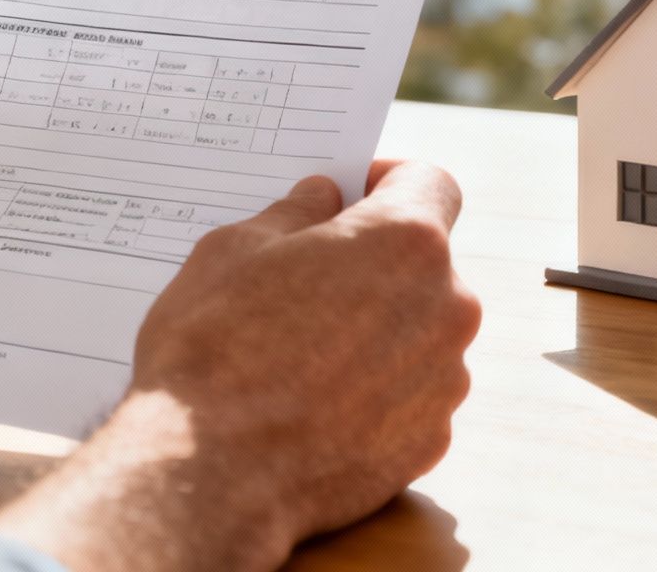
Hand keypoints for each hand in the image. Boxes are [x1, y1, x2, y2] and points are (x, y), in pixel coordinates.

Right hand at [0, 160, 481, 571]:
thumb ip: (293, 213)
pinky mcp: (429, 440)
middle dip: (374, 262)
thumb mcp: (232, 250)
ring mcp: (444, 380)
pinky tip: (314, 401)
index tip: (352, 194)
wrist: (210, 475)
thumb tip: (323, 199)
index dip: (389, 180)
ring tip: (301, 350)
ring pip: (418, 329)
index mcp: (405, 242)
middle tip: (306, 278)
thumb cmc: (214, 350)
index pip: (431, 183)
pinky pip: (410, 392)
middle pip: (424, 262)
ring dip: (376, 327)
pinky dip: (375, 388)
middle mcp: (446, 307)